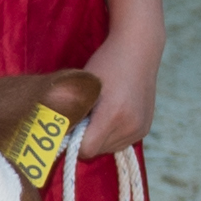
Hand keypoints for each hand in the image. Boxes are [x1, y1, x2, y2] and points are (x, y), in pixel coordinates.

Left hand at [76, 28, 159, 155]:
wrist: (139, 50)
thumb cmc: (105, 63)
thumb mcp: (82, 85)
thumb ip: (69, 112)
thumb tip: (56, 136)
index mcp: (113, 114)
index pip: (85, 149)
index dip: (73, 139)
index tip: (69, 124)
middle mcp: (130, 126)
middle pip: (97, 151)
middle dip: (86, 137)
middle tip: (85, 113)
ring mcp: (140, 129)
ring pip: (108, 149)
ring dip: (99, 137)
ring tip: (100, 111)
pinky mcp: (144, 129)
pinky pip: (120, 143)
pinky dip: (111, 134)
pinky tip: (112, 113)